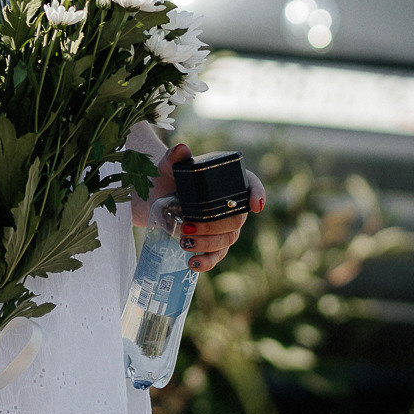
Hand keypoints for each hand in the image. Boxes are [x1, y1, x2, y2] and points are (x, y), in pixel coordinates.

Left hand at [150, 143, 266, 272]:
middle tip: (187, 225)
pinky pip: (217, 256)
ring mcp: (224, 227)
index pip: (251, 185)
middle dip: (215, 226)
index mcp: (228, 181)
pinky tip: (193, 264)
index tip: (254, 206)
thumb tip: (181, 149)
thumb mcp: (169, 166)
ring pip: (227, 240)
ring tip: (184, 241)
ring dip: (207, 244)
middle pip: (237, 219)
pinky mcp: (212, 244)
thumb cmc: (168, 178)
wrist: (155, 198)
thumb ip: (174, 158)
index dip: (257, 195)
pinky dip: (207, 262)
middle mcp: (231, 205)